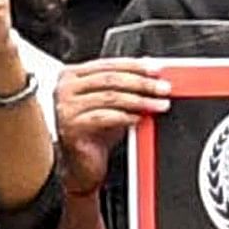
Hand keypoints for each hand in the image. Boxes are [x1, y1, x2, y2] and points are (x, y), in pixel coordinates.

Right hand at [52, 59, 171, 198]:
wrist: (81, 163)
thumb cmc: (96, 132)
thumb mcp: (112, 104)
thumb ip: (125, 86)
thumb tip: (152, 75)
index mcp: (71, 76)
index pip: (108, 65)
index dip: (135, 66)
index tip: (156, 70)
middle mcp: (65, 89)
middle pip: (110, 79)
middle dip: (142, 83)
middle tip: (163, 88)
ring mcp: (66, 108)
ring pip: (110, 97)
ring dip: (140, 100)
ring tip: (159, 104)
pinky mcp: (71, 127)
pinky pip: (104, 117)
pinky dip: (125, 117)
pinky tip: (139, 118)